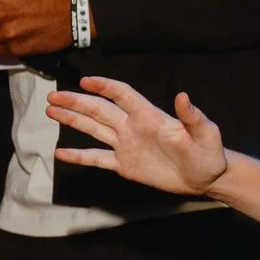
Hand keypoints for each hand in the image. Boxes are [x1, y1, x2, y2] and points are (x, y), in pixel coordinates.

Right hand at [45, 76, 228, 196]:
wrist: (207, 177)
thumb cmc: (209, 153)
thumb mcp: (205, 134)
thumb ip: (192, 116)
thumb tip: (182, 95)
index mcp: (149, 117)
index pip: (122, 95)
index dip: (105, 87)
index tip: (85, 81)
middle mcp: (132, 127)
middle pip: (100, 110)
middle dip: (76, 102)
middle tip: (53, 97)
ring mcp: (126, 145)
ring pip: (94, 129)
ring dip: (73, 119)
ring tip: (50, 111)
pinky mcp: (124, 165)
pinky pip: (97, 158)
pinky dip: (79, 156)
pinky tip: (61, 153)